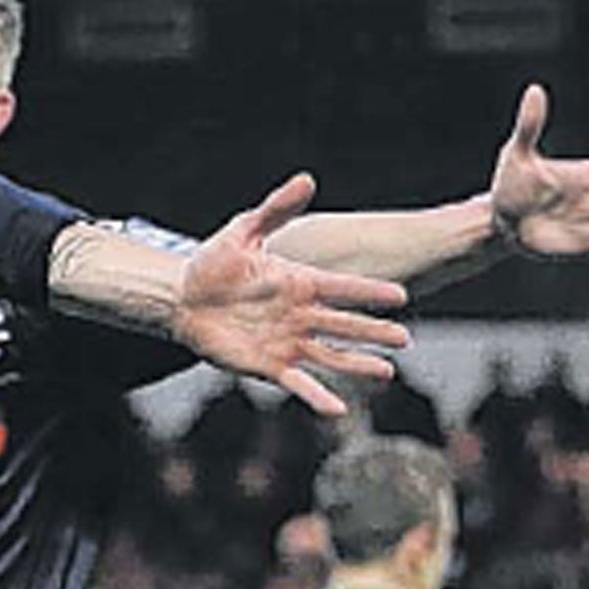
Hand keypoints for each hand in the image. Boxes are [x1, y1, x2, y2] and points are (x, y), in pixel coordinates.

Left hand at [175, 174, 409, 417]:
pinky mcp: (268, 366)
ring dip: (356, 365)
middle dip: (373, 332)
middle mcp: (300, 315)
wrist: (183, 299)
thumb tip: (307, 179)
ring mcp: (287, 342)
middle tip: (405, 338)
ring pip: (330, 356)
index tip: (400, 296)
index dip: (368, 292)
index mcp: (299, 282)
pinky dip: (317, 396)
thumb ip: (275, 211)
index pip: (342, 287)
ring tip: (386, 372)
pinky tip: (338, 409)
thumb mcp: (243, 232)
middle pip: (344, 325)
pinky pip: (297, 382)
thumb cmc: (214, 263)